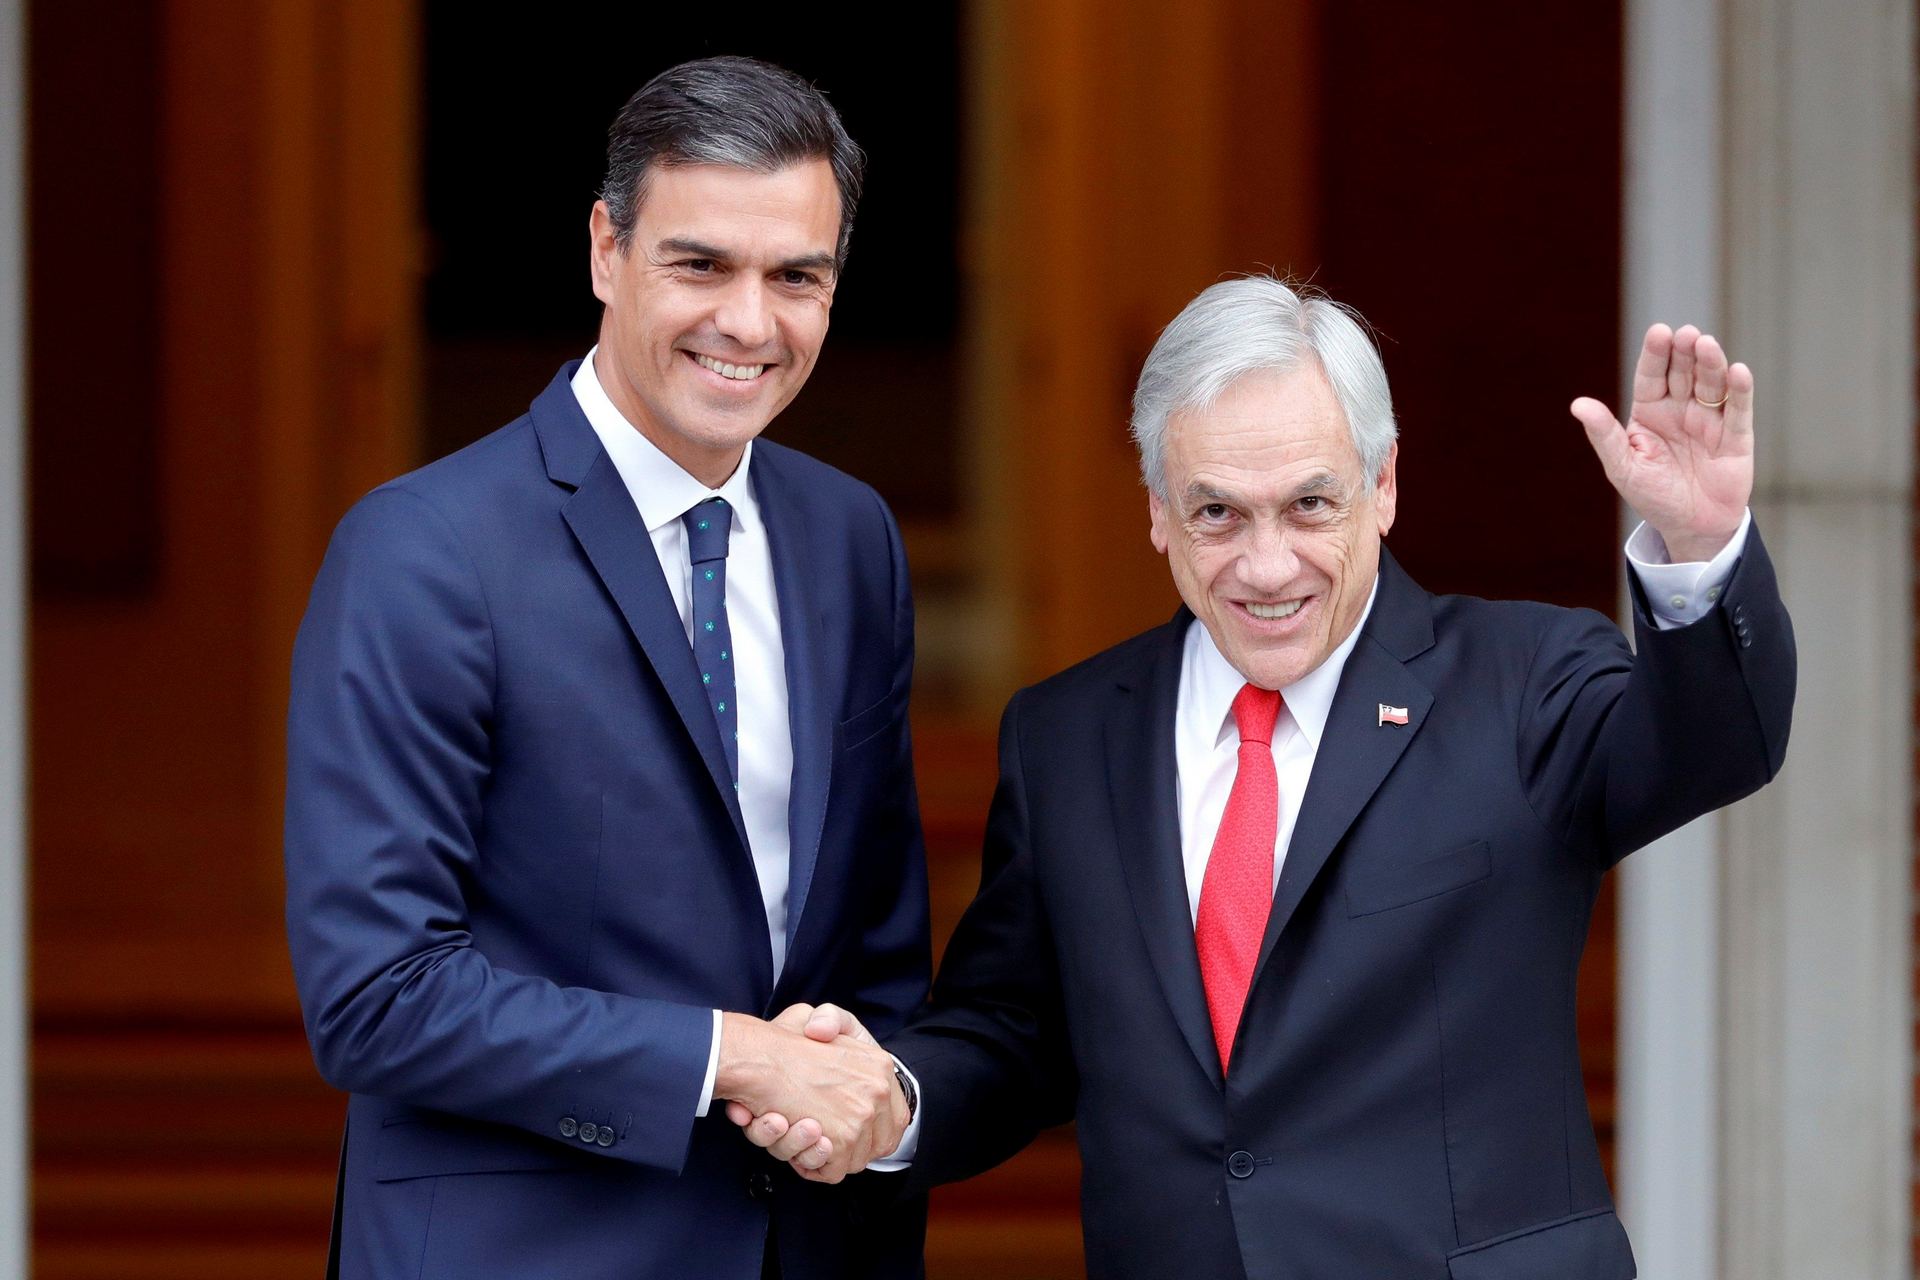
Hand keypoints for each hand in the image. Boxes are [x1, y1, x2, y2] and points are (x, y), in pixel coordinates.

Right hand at [715, 1004, 902, 1182]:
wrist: (757, 1055)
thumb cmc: (785, 1039)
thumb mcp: (819, 1018)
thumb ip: (833, 1022)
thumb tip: (823, 1033)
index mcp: (879, 1065)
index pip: (893, 1118)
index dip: (868, 1130)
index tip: (840, 1129)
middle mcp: (878, 1091)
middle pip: (874, 1143)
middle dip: (840, 1146)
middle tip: (809, 1130)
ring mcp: (862, 1117)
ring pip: (852, 1160)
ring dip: (819, 1154)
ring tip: (790, 1128)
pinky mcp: (841, 1140)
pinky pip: (833, 1171)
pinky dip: (809, 1164)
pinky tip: (790, 1140)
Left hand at [1571, 323, 1753, 562]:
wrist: (1690, 527)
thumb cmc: (1653, 496)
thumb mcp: (1623, 467)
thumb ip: (1605, 435)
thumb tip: (1578, 404)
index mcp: (1650, 412)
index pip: (1652, 376)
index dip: (1656, 355)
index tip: (1659, 332)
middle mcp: (1681, 409)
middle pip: (1684, 373)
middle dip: (1685, 352)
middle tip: (1686, 334)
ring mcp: (1710, 420)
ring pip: (1712, 385)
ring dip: (1711, 364)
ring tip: (1706, 345)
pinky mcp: (1736, 436)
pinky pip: (1739, 410)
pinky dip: (1739, 390)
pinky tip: (1737, 371)